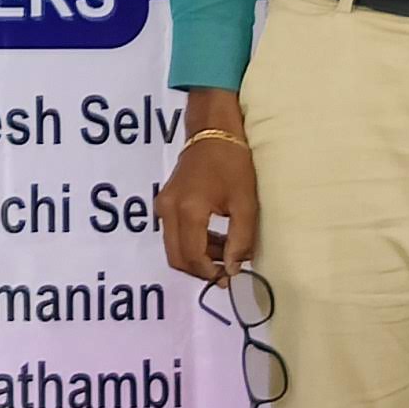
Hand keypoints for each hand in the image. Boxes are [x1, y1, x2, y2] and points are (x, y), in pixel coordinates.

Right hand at [160, 97, 255, 286]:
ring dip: (197, 256)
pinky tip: (215, 237)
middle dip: (200, 270)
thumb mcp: (245, 203)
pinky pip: (173, 233)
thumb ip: (240, 239)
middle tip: (225, 272)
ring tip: (225, 253)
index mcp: (188, 211)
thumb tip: (232, 269)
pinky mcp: (165, 201)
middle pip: (176, 257)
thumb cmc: (233, 164)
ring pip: (173, 247)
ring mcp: (163, 205)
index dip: (210, 273)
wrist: (213, 131)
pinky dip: (191, 242)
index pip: (192, 257)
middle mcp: (168, 210)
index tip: (231, 277)